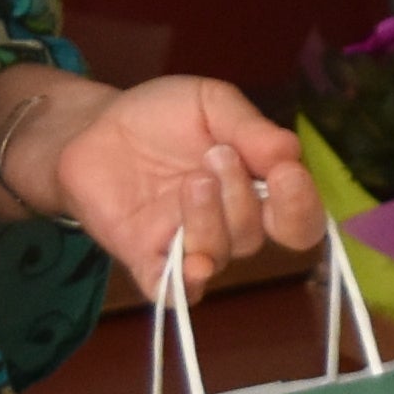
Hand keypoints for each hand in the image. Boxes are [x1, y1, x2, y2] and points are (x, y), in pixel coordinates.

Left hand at [30, 73, 324, 300]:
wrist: (93, 128)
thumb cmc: (159, 116)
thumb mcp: (210, 102)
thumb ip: (249, 126)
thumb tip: (291, 152)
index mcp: (255, 188)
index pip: (298, 219)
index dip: (301, 205)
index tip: (285, 172)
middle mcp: (227, 224)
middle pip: (255, 237)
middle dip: (241, 197)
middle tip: (215, 156)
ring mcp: (186, 244)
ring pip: (217, 256)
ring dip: (210, 220)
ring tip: (191, 180)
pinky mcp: (146, 258)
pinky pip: (172, 291)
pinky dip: (184, 286)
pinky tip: (189, 267)